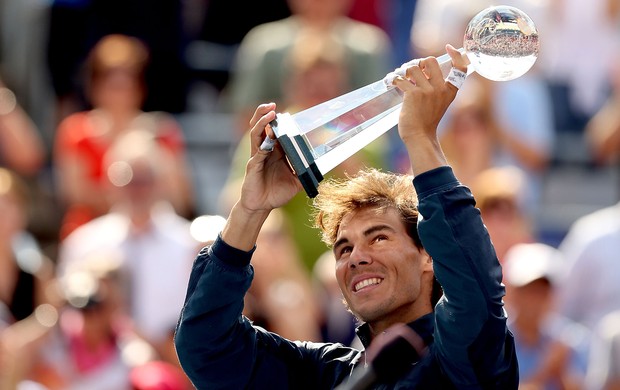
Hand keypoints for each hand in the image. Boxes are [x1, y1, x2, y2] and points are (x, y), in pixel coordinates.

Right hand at [238, 103, 301, 212]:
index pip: (276, 132)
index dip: (278, 122)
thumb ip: (306, 175)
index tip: (285, 113)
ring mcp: (257, 157)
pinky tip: (267, 142)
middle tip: (272, 105)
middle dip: (265, 114)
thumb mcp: (295, 184)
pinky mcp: (252, 167)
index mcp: (274, 152)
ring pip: (256, 135)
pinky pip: (257, 154)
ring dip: (261, 123)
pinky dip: (262, 148)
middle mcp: (264, 151)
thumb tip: (322, 172)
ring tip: (269, 114)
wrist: (261, 206)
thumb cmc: (276, 193)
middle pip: (261, 127)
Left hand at [393, 45, 468, 173]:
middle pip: (430, 60)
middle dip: (419, 62)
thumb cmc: (426, 120)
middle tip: (412, 71)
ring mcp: (427, 91)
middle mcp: (440, 89)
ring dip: (404, 70)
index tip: (449, 47)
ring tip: (401, 77)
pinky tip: (390, 82)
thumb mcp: (438, 102)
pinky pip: (400, 78)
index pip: (460, 68)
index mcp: (450, 91)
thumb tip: (420, 68)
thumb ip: (435, 87)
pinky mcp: (413, 94)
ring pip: (412, 67)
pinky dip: (393, 79)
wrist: (419, 136)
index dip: (456, 55)